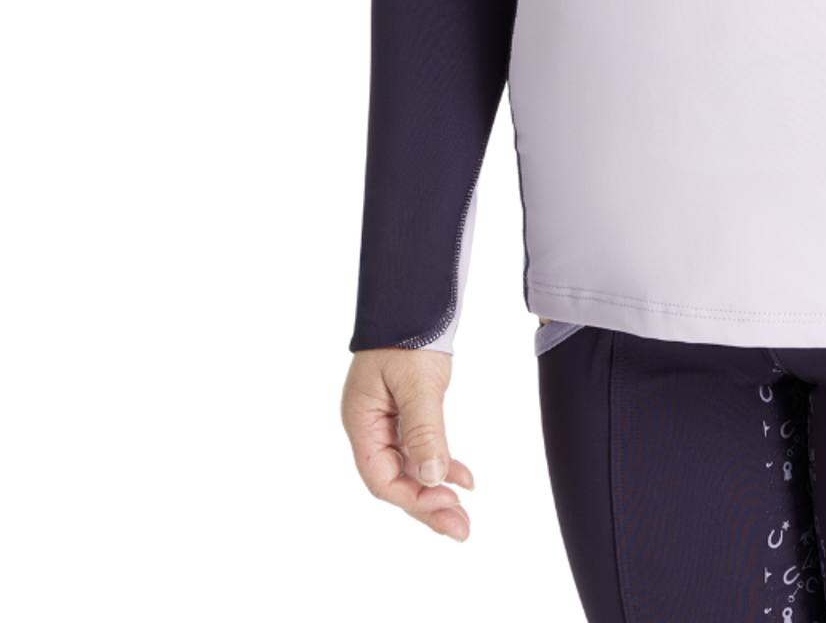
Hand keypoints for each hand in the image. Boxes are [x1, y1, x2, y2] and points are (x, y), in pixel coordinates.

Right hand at [341, 347, 474, 541]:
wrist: (415, 295)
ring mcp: (388, 419)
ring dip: (436, 489)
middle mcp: (370, 425)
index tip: (446, 506)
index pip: (381, 476)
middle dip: (427, 505)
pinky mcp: (407, 411)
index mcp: (361, 421)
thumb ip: (424, 431)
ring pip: (410, 467)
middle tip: (461, 530)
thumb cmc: (409, 331)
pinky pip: (422, 448)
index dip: (412, 497)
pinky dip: (442, 463)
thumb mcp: (417, 382)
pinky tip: (464, 479)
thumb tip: (431, 478)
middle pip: (395, 478)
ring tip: (464, 516)